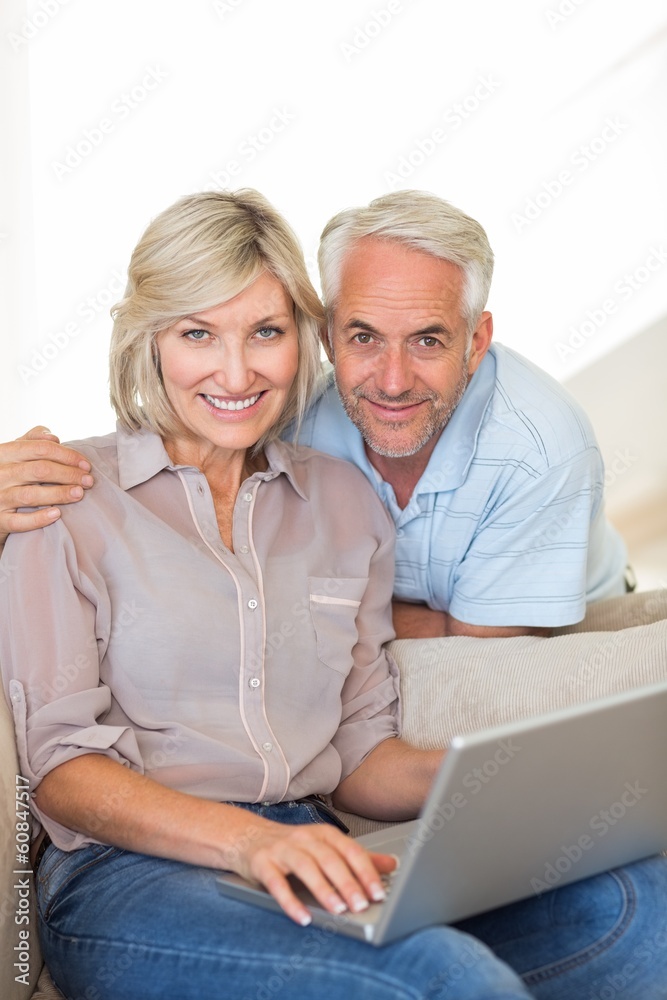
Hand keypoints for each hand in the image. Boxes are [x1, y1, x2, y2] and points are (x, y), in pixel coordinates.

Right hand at [0, 427, 92, 544]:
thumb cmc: (6, 475)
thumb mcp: (13, 453)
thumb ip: (32, 441)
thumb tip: (54, 438)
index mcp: (4, 453)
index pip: (40, 449)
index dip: (67, 455)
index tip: (86, 465)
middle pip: (39, 470)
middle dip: (68, 474)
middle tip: (88, 481)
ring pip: (30, 495)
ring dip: (58, 494)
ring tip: (79, 493)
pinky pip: (18, 521)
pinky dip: (38, 518)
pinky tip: (56, 514)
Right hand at [240, 820, 397, 926]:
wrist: (246, 837)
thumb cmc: (291, 846)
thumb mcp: (325, 847)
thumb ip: (356, 857)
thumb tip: (391, 864)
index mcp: (323, 834)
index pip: (349, 850)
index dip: (365, 871)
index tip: (379, 892)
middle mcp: (303, 839)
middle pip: (329, 859)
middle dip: (348, 882)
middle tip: (362, 905)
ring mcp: (281, 850)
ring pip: (306, 867)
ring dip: (324, 889)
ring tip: (338, 910)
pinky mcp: (262, 864)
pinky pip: (277, 884)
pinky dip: (290, 902)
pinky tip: (303, 917)